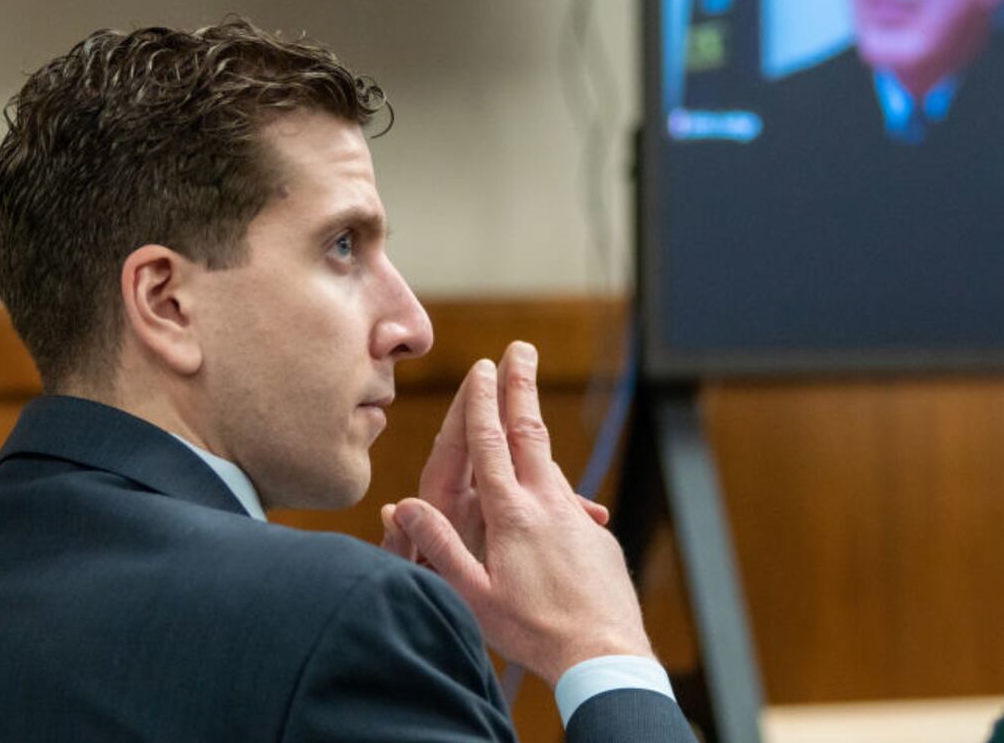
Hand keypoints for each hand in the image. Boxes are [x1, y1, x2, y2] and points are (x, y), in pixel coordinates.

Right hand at [380, 342, 653, 686]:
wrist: (603, 654)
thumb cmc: (532, 632)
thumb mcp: (473, 595)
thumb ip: (438, 546)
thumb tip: (400, 505)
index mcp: (510, 513)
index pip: (491, 443)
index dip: (483, 402)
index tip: (482, 367)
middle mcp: (545, 504)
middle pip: (530, 431)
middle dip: (521, 386)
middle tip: (520, 349)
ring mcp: (575, 518)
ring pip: (551, 460)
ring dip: (536, 423)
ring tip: (528, 400)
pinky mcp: (596, 536)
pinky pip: (569, 499)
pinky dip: (553, 481)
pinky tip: (549, 490)